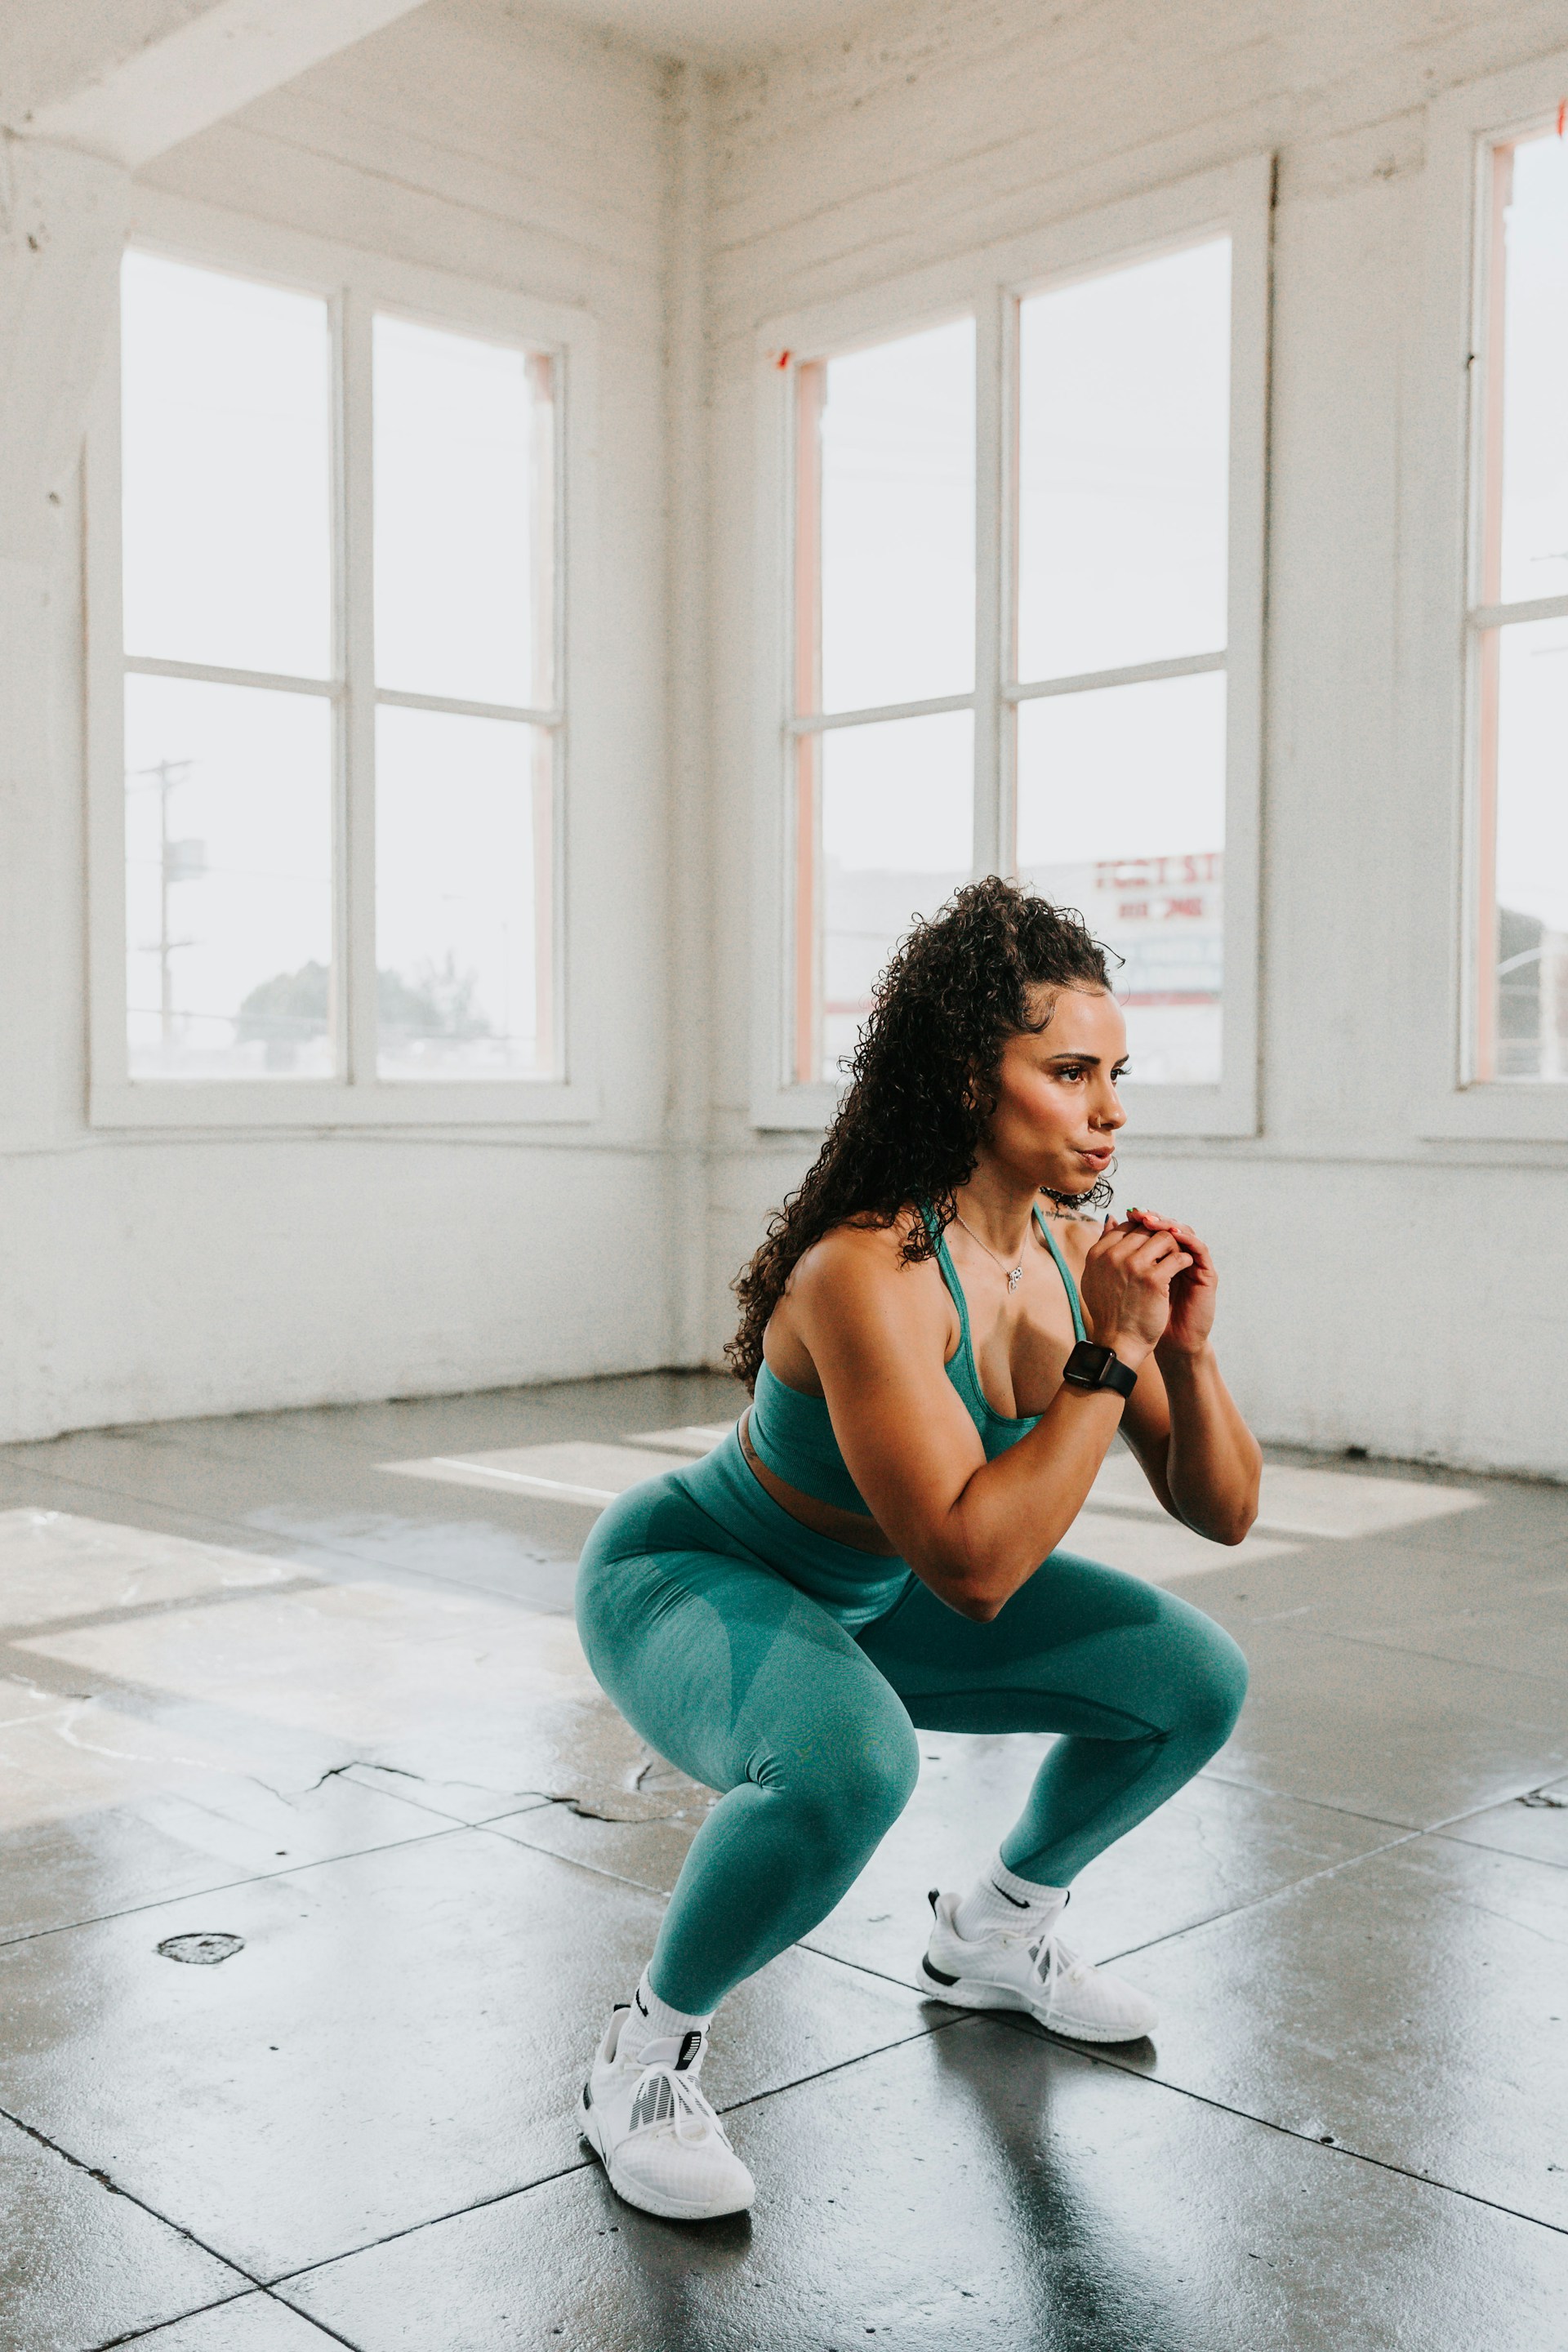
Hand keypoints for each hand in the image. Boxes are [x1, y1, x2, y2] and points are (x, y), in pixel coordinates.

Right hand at [1079, 1218, 1193, 1363]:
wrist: (1119, 1343)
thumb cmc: (1110, 1312)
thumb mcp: (1096, 1276)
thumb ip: (1103, 1246)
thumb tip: (1111, 1218)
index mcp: (1097, 1254)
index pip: (1126, 1226)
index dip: (1143, 1233)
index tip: (1152, 1247)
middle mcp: (1112, 1256)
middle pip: (1146, 1229)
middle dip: (1160, 1238)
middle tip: (1168, 1253)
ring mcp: (1133, 1265)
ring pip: (1164, 1238)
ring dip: (1174, 1248)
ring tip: (1176, 1261)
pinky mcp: (1153, 1279)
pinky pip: (1178, 1257)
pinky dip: (1185, 1261)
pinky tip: (1184, 1270)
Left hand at [1121, 1207, 1216, 1356]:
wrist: (1154, 1343)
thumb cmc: (1138, 1315)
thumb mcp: (1124, 1279)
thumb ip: (1119, 1251)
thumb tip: (1109, 1220)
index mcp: (1158, 1257)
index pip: (1153, 1228)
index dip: (1142, 1219)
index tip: (1129, 1213)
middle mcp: (1176, 1257)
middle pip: (1169, 1227)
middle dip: (1154, 1218)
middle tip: (1140, 1213)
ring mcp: (1192, 1264)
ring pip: (1185, 1233)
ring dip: (1169, 1225)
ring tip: (1153, 1222)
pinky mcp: (1206, 1275)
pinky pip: (1199, 1250)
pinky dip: (1187, 1239)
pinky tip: (1173, 1235)